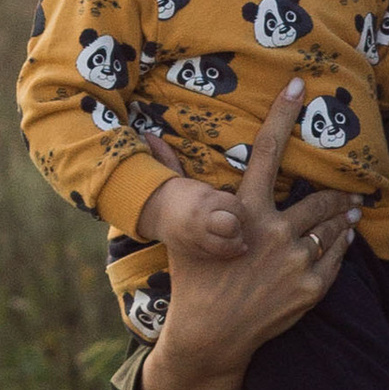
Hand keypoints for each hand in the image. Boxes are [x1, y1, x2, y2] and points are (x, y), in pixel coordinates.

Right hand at [133, 157, 247, 258]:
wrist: (150, 219)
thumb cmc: (174, 193)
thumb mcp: (178, 174)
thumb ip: (174, 155)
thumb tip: (148, 133)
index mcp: (202, 198)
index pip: (236, 206)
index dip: (240, 208)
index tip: (235, 207)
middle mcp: (200, 219)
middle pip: (232, 226)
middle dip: (238, 226)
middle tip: (237, 223)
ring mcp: (197, 239)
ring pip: (227, 246)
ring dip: (234, 242)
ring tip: (232, 236)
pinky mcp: (195, 253)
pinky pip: (218, 256)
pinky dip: (226, 252)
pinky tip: (227, 246)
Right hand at [135, 84, 356, 389]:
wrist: (210, 335)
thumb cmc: (194, 279)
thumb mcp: (182, 230)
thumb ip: (174, 179)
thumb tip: (148, 135)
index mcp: (242, 211)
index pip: (265, 151)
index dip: (283, 115)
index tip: (299, 86)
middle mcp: (274, 232)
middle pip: (319, 198)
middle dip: (338, 191)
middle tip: (351, 185)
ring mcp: (295, 261)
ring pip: (334, 225)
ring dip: (346, 215)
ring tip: (354, 209)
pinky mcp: (311, 287)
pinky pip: (337, 255)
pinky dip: (343, 242)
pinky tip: (346, 236)